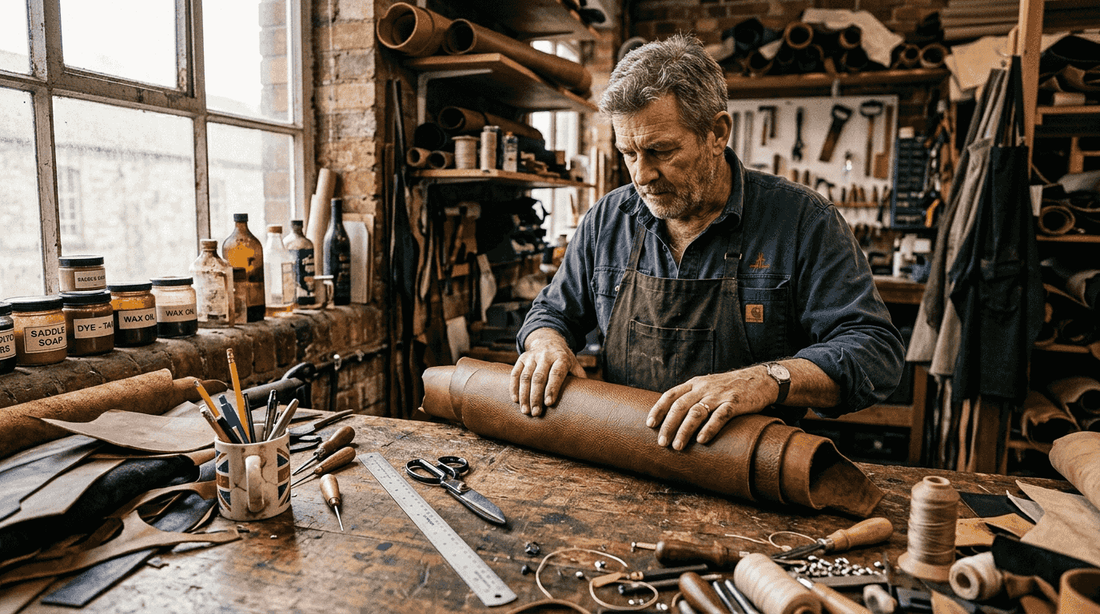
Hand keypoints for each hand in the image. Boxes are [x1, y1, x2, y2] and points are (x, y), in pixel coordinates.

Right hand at [511, 329, 586, 415]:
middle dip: (536, 397)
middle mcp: (546, 356)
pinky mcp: (521, 358)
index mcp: (561, 358)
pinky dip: (514, 387)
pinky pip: (515, 373)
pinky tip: (515, 400)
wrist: (549, 340)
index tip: (549, 403)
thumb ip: (579, 379)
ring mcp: (532, 356)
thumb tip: (588, 397)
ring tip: (525, 411)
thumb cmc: (564, 360)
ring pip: (525, 377)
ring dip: (524, 395)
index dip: (552, 389)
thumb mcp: (574, 365)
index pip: (556, 374)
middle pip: (539, 377)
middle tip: (536, 413)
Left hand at [646, 367, 774, 450]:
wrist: (760, 379)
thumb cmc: (730, 388)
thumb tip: (673, 419)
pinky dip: (709, 428)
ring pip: (696, 412)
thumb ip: (692, 398)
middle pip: (680, 406)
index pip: (670, 395)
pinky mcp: (735, 403)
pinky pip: (720, 416)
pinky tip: (702, 440)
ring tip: (678, 446)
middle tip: (662, 443)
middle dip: (668, 425)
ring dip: (684, 430)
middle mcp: (704, 388)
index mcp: (694, 384)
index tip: (650, 425)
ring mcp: (719, 395)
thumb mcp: (707, 387)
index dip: (658, 409)